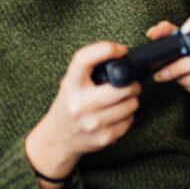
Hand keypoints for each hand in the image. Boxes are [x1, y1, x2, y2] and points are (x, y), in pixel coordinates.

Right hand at [26, 41, 141, 181]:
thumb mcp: (71, 84)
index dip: (106, 49)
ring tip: (121, 101)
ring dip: (131, 101)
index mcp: (71, 85)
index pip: (84, 59)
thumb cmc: (69, 105)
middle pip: (122, 87)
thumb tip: (123, 58)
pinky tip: (116, 116)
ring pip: (131, 104)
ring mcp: (92, 123)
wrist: (57, 139)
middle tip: (129, 84)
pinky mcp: (103, 138)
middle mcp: (79, 104)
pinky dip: (127, 117)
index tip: (121, 49)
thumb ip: (91, 71)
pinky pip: (129, 120)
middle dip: (132, 84)